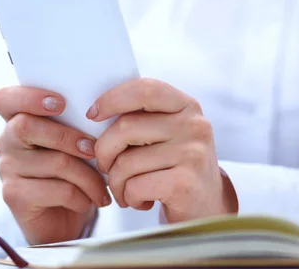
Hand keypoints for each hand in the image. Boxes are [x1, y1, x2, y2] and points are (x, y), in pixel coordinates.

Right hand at [0, 86, 110, 244]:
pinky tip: (89, 201)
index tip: (61, 103)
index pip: (5, 98)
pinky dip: (82, 197)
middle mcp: (5, 142)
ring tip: (102, 187)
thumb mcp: (73, 144)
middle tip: (92, 149)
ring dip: (88, 176)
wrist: (61, 222)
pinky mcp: (14, 195)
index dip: (28, 96)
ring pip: (54, 161)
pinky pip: (58, 189)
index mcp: (16, 120)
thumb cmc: (71, 175)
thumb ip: (75, 124)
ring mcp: (6, 169)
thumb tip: (100, 113)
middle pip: (26, 125)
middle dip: (67, 137)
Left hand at [87, 78, 237, 222]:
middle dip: (103, 152)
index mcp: (186, 106)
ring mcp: (192, 155)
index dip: (112, 99)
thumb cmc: (172, 168)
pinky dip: (128, 197)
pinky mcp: (185, 185)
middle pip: (125, 128)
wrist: (207, 208)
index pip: (144, 90)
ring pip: (125, 163)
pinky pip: (134, 187)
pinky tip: (140, 202)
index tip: (92, 115)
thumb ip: (139, 118)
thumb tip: (92, 115)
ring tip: (124, 190)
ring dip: (115, 182)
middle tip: (105, 168)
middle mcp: (194, 126)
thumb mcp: (164, 134)